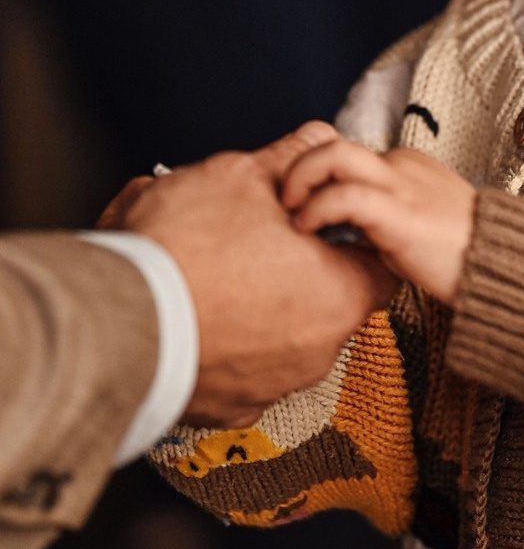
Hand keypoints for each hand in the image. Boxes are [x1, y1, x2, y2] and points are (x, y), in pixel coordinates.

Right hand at [106, 122, 396, 426]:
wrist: (117, 320)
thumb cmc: (185, 248)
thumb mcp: (242, 175)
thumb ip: (293, 156)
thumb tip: (316, 139)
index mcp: (340, 293)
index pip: (380, 268)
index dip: (356, 243)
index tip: (330, 229)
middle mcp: (320, 349)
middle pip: (335, 304)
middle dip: (308, 275)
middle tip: (268, 248)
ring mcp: (279, 385)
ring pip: (292, 339)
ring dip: (271, 312)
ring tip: (229, 278)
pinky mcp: (235, 409)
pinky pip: (250, 372)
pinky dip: (236, 349)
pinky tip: (209, 317)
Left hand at [279, 136, 476, 305]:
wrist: (502, 264)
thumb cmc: (459, 255)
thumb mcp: (413, 225)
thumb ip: (379, 220)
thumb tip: (338, 235)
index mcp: (404, 165)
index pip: (342, 153)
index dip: (312, 173)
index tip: (296, 202)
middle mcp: (400, 164)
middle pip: (332, 142)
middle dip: (297, 166)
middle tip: (284, 200)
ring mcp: (400, 184)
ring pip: (333, 154)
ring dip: (299, 178)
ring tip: (290, 210)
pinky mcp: (398, 211)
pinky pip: (344, 195)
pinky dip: (315, 208)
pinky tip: (307, 229)